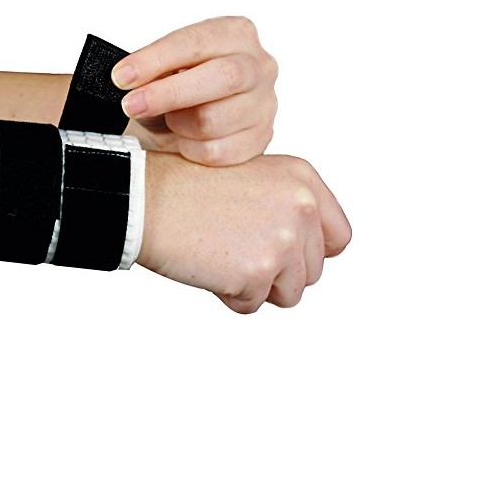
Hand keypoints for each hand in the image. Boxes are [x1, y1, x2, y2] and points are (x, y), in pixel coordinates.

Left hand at [114, 16, 277, 164]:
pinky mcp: (260, 139)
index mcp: (235, 33)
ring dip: (178, 124)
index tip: (123, 76)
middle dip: (169, 94)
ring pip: (214, 120)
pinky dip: (189, 149)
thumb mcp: (163, 68)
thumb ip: (150, 70)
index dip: (156, 59)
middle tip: (131, 105)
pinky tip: (183, 139)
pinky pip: (216, 152)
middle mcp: (259, 65)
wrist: (195, 120)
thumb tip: (127, 78)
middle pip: (222, 77)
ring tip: (169, 119)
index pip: (196, 41)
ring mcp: (264, 105)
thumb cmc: (179, 87)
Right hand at [138, 152, 350, 312]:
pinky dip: (228, 295)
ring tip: (221, 255)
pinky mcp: (259, 272)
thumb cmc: (186, 187)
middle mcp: (301, 207)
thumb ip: (286, 207)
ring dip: (255, 286)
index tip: (287, 255)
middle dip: (276, 272)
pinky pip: (252, 305)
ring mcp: (282, 241)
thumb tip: (309, 250)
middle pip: (312, 271)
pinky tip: (207, 264)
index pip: (338, 237)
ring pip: (289, 294)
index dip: (310, 253)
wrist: (146, 197)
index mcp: (302, 180)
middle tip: (234, 248)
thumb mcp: (251, 178)